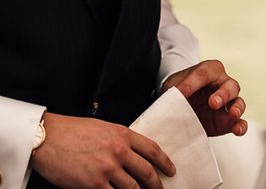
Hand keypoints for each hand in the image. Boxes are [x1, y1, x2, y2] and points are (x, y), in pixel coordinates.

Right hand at [31, 112, 174, 188]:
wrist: (49, 138)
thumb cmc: (73, 131)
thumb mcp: (104, 128)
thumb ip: (120, 140)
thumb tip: (132, 153)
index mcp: (123, 134)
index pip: (152, 149)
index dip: (165, 162)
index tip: (170, 170)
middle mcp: (119, 151)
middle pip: (146, 171)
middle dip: (156, 183)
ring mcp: (107, 168)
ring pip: (132, 187)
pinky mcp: (93, 183)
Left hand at [161, 59, 247, 136]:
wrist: (177, 105)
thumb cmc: (178, 90)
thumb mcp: (172, 86)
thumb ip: (175, 91)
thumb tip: (174, 99)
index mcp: (209, 70)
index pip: (204, 73)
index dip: (193, 83)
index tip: (181, 92)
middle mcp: (222, 84)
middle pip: (230, 85)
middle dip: (224, 94)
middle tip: (213, 103)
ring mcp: (227, 103)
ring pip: (238, 102)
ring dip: (237, 108)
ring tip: (232, 114)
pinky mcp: (226, 121)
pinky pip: (239, 122)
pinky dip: (240, 126)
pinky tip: (237, 129)